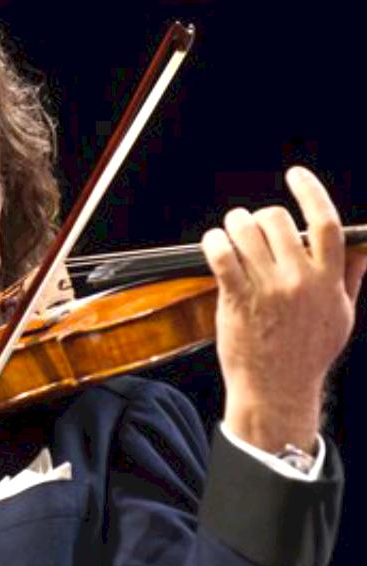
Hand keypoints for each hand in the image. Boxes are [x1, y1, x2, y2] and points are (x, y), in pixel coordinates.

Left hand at [201, 166, 364, 452]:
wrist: (277, 390)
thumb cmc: (307, 355)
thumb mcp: (342, 316)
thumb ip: (350, 277)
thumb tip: (361, 248)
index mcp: (328, 280)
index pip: (325, 222)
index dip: (310, 192)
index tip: (295, 175)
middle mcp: (299, 280)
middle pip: (277, 221)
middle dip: (260, 215)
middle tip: (250, 222)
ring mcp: (267, 290)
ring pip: (246, 233)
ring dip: (234, 224)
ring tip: (230, 230)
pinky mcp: (237, 300)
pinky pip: (223, 256)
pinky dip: (214, 241)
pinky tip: (214, 241)